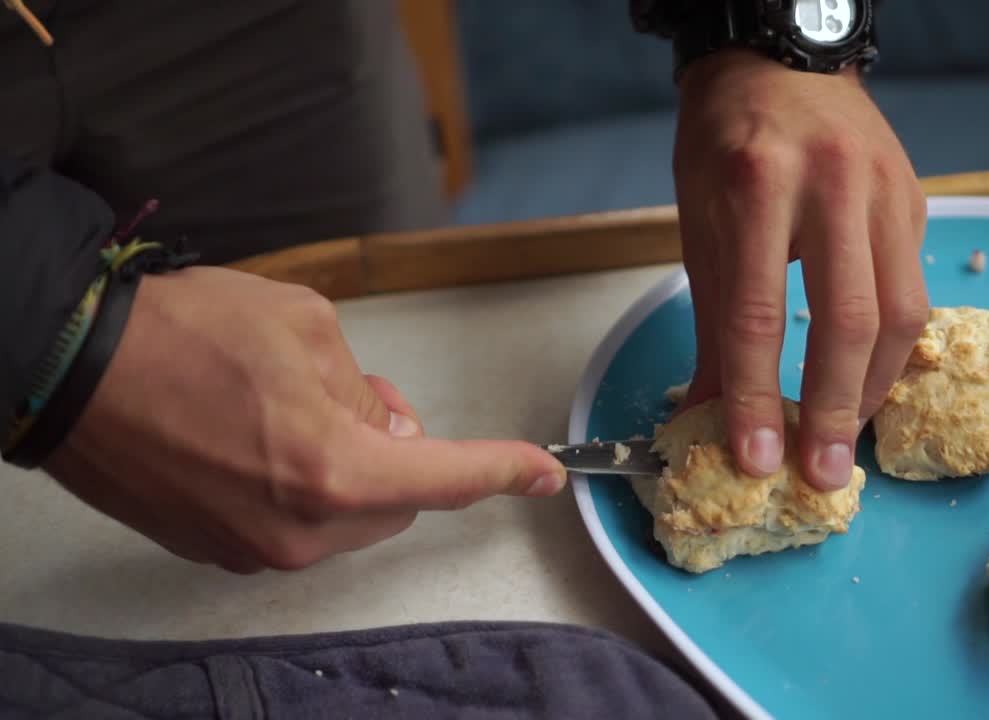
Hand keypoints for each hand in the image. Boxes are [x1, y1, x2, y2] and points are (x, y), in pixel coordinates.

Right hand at [45, 267, 565, 573]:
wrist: (70, 369)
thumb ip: (364, 385)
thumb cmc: (183, 334)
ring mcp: (255, 549)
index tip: (543, 473)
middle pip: (398, 500)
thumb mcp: (307, 325)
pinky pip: (296, 523)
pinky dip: (304, 485)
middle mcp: (299, 529)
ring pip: (350, 516)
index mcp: (334, 472)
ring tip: (293, 408)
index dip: (502, 471)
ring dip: (350, 468)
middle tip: (359, 395)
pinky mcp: (219, 550)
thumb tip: (384, 421)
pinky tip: (260, 436)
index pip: (445, 479)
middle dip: (399, 450)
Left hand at [674, 49, 928, 490]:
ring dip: (874, 386)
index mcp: (758, 186)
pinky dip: (892, 345)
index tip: (754, 458)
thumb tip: (705, 416)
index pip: (758, 314)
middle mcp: (832, 186)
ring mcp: (885, 191)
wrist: (779, 58)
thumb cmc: (724, 142)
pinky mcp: (914, 201)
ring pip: (902, 312)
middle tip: (823, 474)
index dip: (757, 396)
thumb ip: (711, 323)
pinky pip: (914, 288)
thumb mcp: (698, 223)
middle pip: (851, 321)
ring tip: (846, 433)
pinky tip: (868, 378)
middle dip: (836, 409)